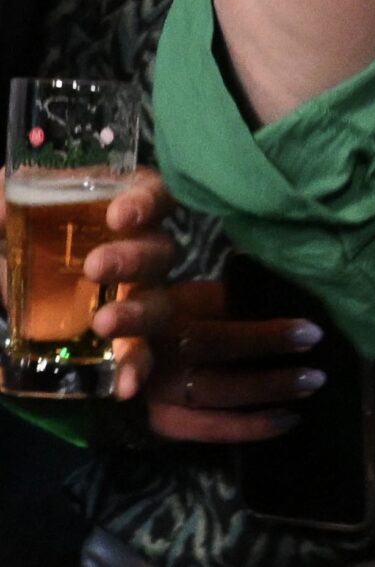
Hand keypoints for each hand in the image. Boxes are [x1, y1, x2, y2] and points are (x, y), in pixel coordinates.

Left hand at [0, 170, 181, 402]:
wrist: (14, 313)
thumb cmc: (23, 258)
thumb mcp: (10, 236)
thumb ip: (7, 216)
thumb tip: (3, 185)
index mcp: (121, 216)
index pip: (155, 195)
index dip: (147, 200)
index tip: (118, 214)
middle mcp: (142, 254)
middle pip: (160, 250)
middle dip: (133, 257)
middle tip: (94, 267)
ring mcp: (141, 299)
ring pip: (162, 301)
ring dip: (138, 311)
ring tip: (104, 324)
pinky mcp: (130, 343)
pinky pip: (145, 354)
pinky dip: (138, 368)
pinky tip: (124, 386)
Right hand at [142, 280, 322, 443]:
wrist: (121, 363)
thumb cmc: (177, 317)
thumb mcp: (196, 296)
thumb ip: (232, 296)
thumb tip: (292, 294)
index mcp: (163, 309)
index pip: (212, 314)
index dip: (261, 330)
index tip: (310, 331)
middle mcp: (155, 350)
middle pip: (214, 348)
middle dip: (267, 344)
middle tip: (316, 342)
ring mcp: (158, 391)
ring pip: (216, 391)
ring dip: (269, 388)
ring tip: (313, 381)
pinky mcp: (165, 423)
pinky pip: (211, 429)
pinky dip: (252, 427)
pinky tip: (289, 419)